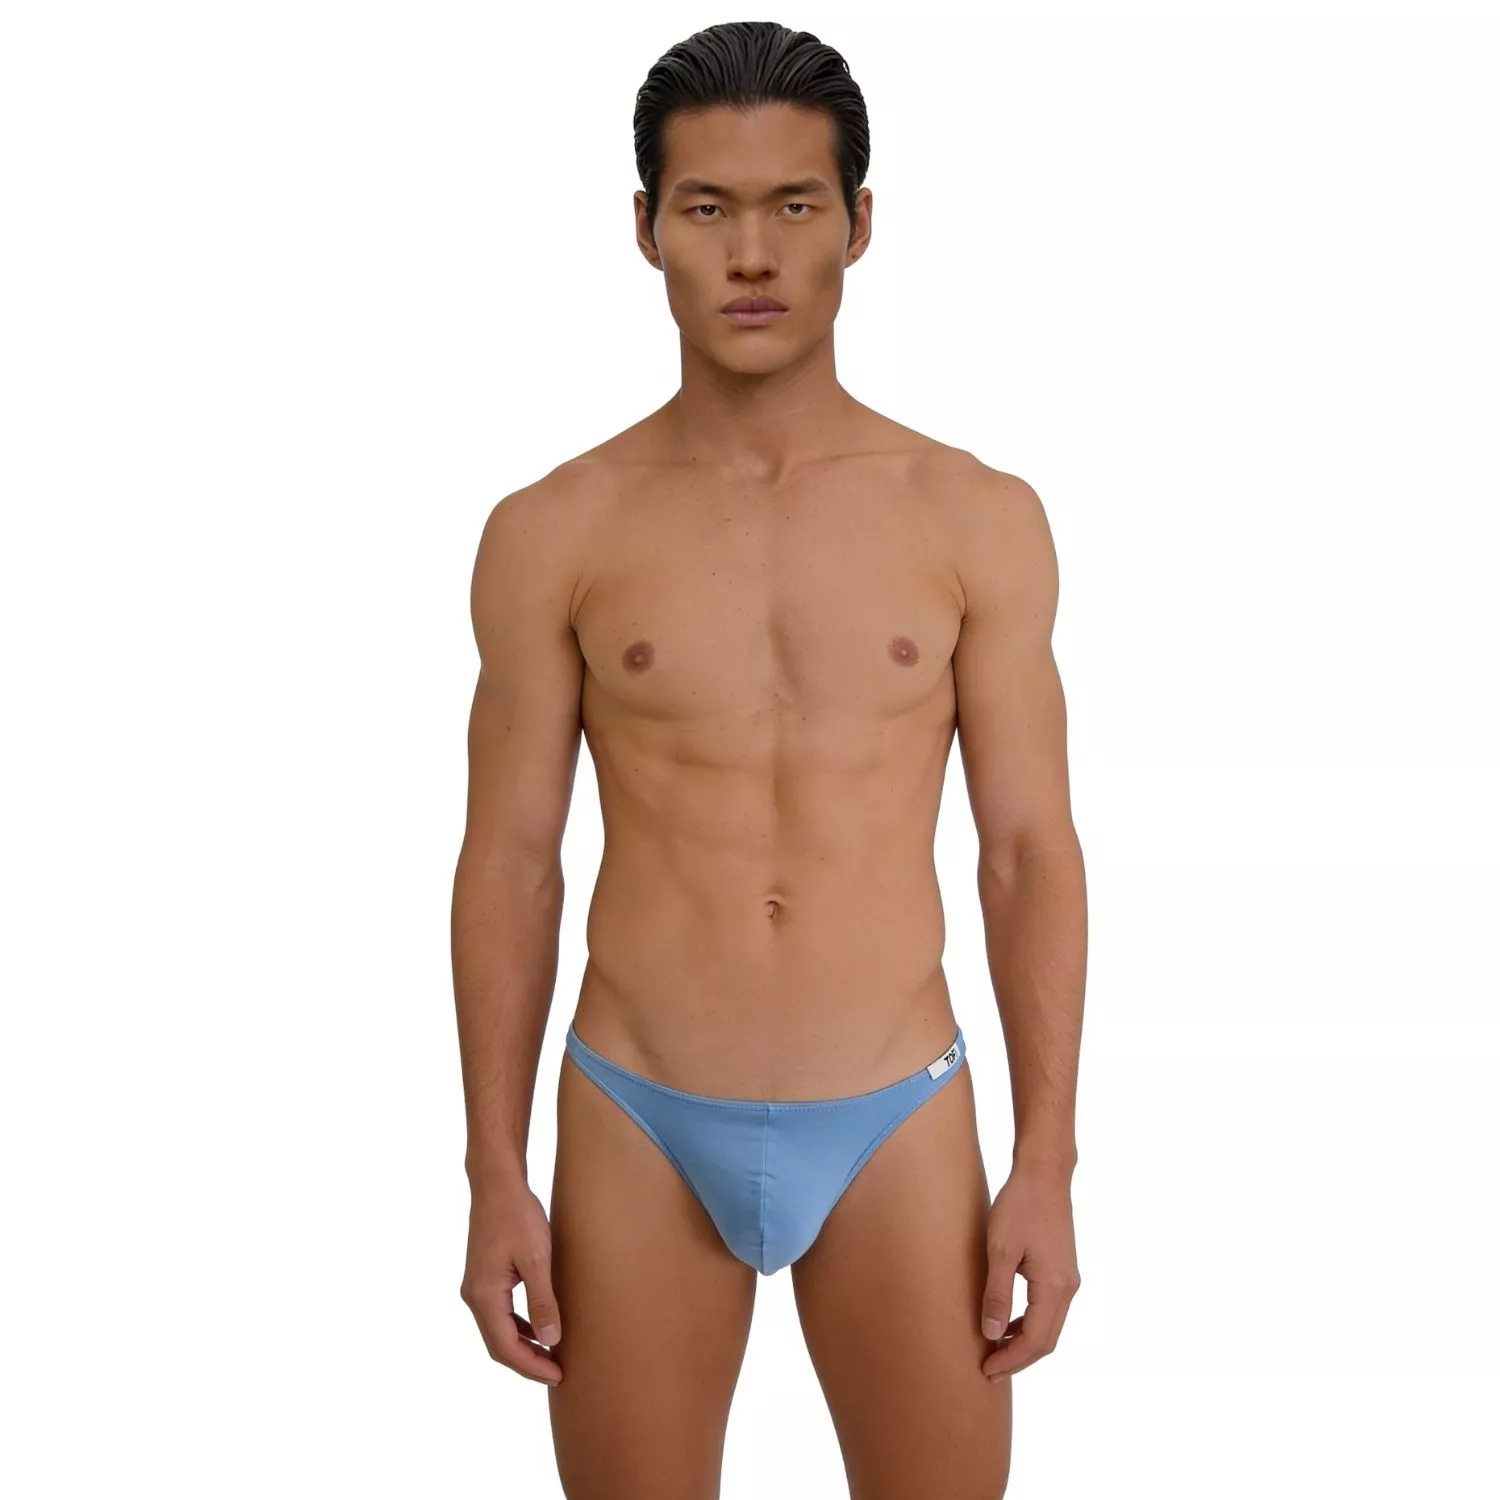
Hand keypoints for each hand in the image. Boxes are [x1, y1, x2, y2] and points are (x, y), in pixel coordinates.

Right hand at [460, 1177, 564, 1385]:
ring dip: (523, 1346)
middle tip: (557, 1374)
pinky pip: (499, 1314)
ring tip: (551, 1357)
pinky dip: (518, 1327)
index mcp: (484, 1296)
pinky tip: (538, 1327)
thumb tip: (551, 1340)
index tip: (557, 1376)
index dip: (531, 1366)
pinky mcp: (484, 1277)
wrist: (497, 1183)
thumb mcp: (537, 1259)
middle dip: (527, 1362)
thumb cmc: (518, 1216)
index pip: (505, 1347)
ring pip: (498, 1330)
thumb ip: (543, 1301)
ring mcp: (476, 1287)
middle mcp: (474, 1296)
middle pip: (498, 1345)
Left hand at [980, 1162, 1079, 1377]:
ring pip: (1050, 1326)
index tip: (987, 1370)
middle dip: (1019, 1358)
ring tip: (995, 1350)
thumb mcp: (1000, 1249)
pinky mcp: (1063, 1269)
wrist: (1044, 1173)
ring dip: (1024, 1342)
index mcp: (1054, 1286)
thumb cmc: (1019, 1205)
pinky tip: (1009, 1322)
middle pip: (1047, 1340)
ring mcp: (1068, 1279)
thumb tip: (992, 1334)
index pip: (1036, 1341)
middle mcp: (1068, 1287)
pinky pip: (1049, 1309)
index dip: (1012, 1360)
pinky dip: (1030, 1323)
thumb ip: (997, 1293)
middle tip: (989, 1370)